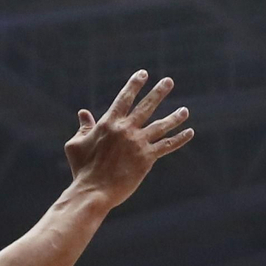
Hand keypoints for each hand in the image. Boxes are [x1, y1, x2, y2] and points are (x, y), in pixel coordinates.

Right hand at [64, 71, 193, 207]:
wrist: (94, 191)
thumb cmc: (82, 170)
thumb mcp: (75, 145)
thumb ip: (83, 127)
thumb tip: (83, 113)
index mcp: (109, 123)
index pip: (124, 98)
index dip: (134, 84)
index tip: (143, 74)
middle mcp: (126, 129)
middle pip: (146, 106)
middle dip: (159, 92)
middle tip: (169, 81)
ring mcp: (138, 143)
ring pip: (161, 125)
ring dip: (175, 117)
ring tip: (185, 110)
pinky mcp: (147, 158)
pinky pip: (167, 145)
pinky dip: (179, 139)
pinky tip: (189, 132)